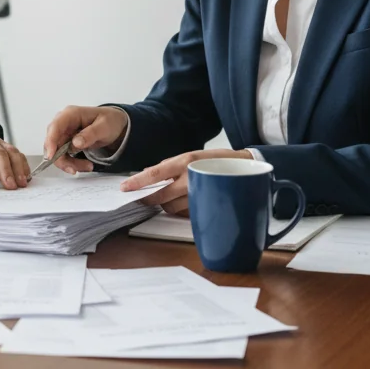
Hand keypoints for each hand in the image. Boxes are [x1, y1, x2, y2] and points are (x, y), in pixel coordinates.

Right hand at [42, 105, 129, 173]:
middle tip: (75, 169)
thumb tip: (75, 142)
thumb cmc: (109, 121)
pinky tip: (86, 165)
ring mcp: (64, 133)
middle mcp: (64, 123)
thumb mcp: (104, 126)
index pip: (55, 126)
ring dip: (70, 163)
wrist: (115, 125)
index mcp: (71, 114)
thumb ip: (90, 134)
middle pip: (53, 142)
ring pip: (57, 152)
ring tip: (88, 166)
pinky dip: (73, 163)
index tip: (51, 156)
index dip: (50, 141)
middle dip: (62, 158)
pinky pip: (64, 156)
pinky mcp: (67, 143)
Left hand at [118, 148, 253, 214]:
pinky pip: (184, 213)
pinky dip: (180, 209)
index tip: (124, 188)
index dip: (138, 182)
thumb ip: (169, 166)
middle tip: (142, 199)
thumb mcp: (190, 156)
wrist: (245, 166)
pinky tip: (185, 202)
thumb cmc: (215, 160)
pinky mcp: (205, 206)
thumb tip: (146, 173)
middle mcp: (190, 178)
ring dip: (166, 204)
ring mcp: (199, 194)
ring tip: (172, 196)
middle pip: (160, 196)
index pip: (155, 174)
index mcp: (184, 162)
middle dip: (149, 199)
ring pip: (171, 207)